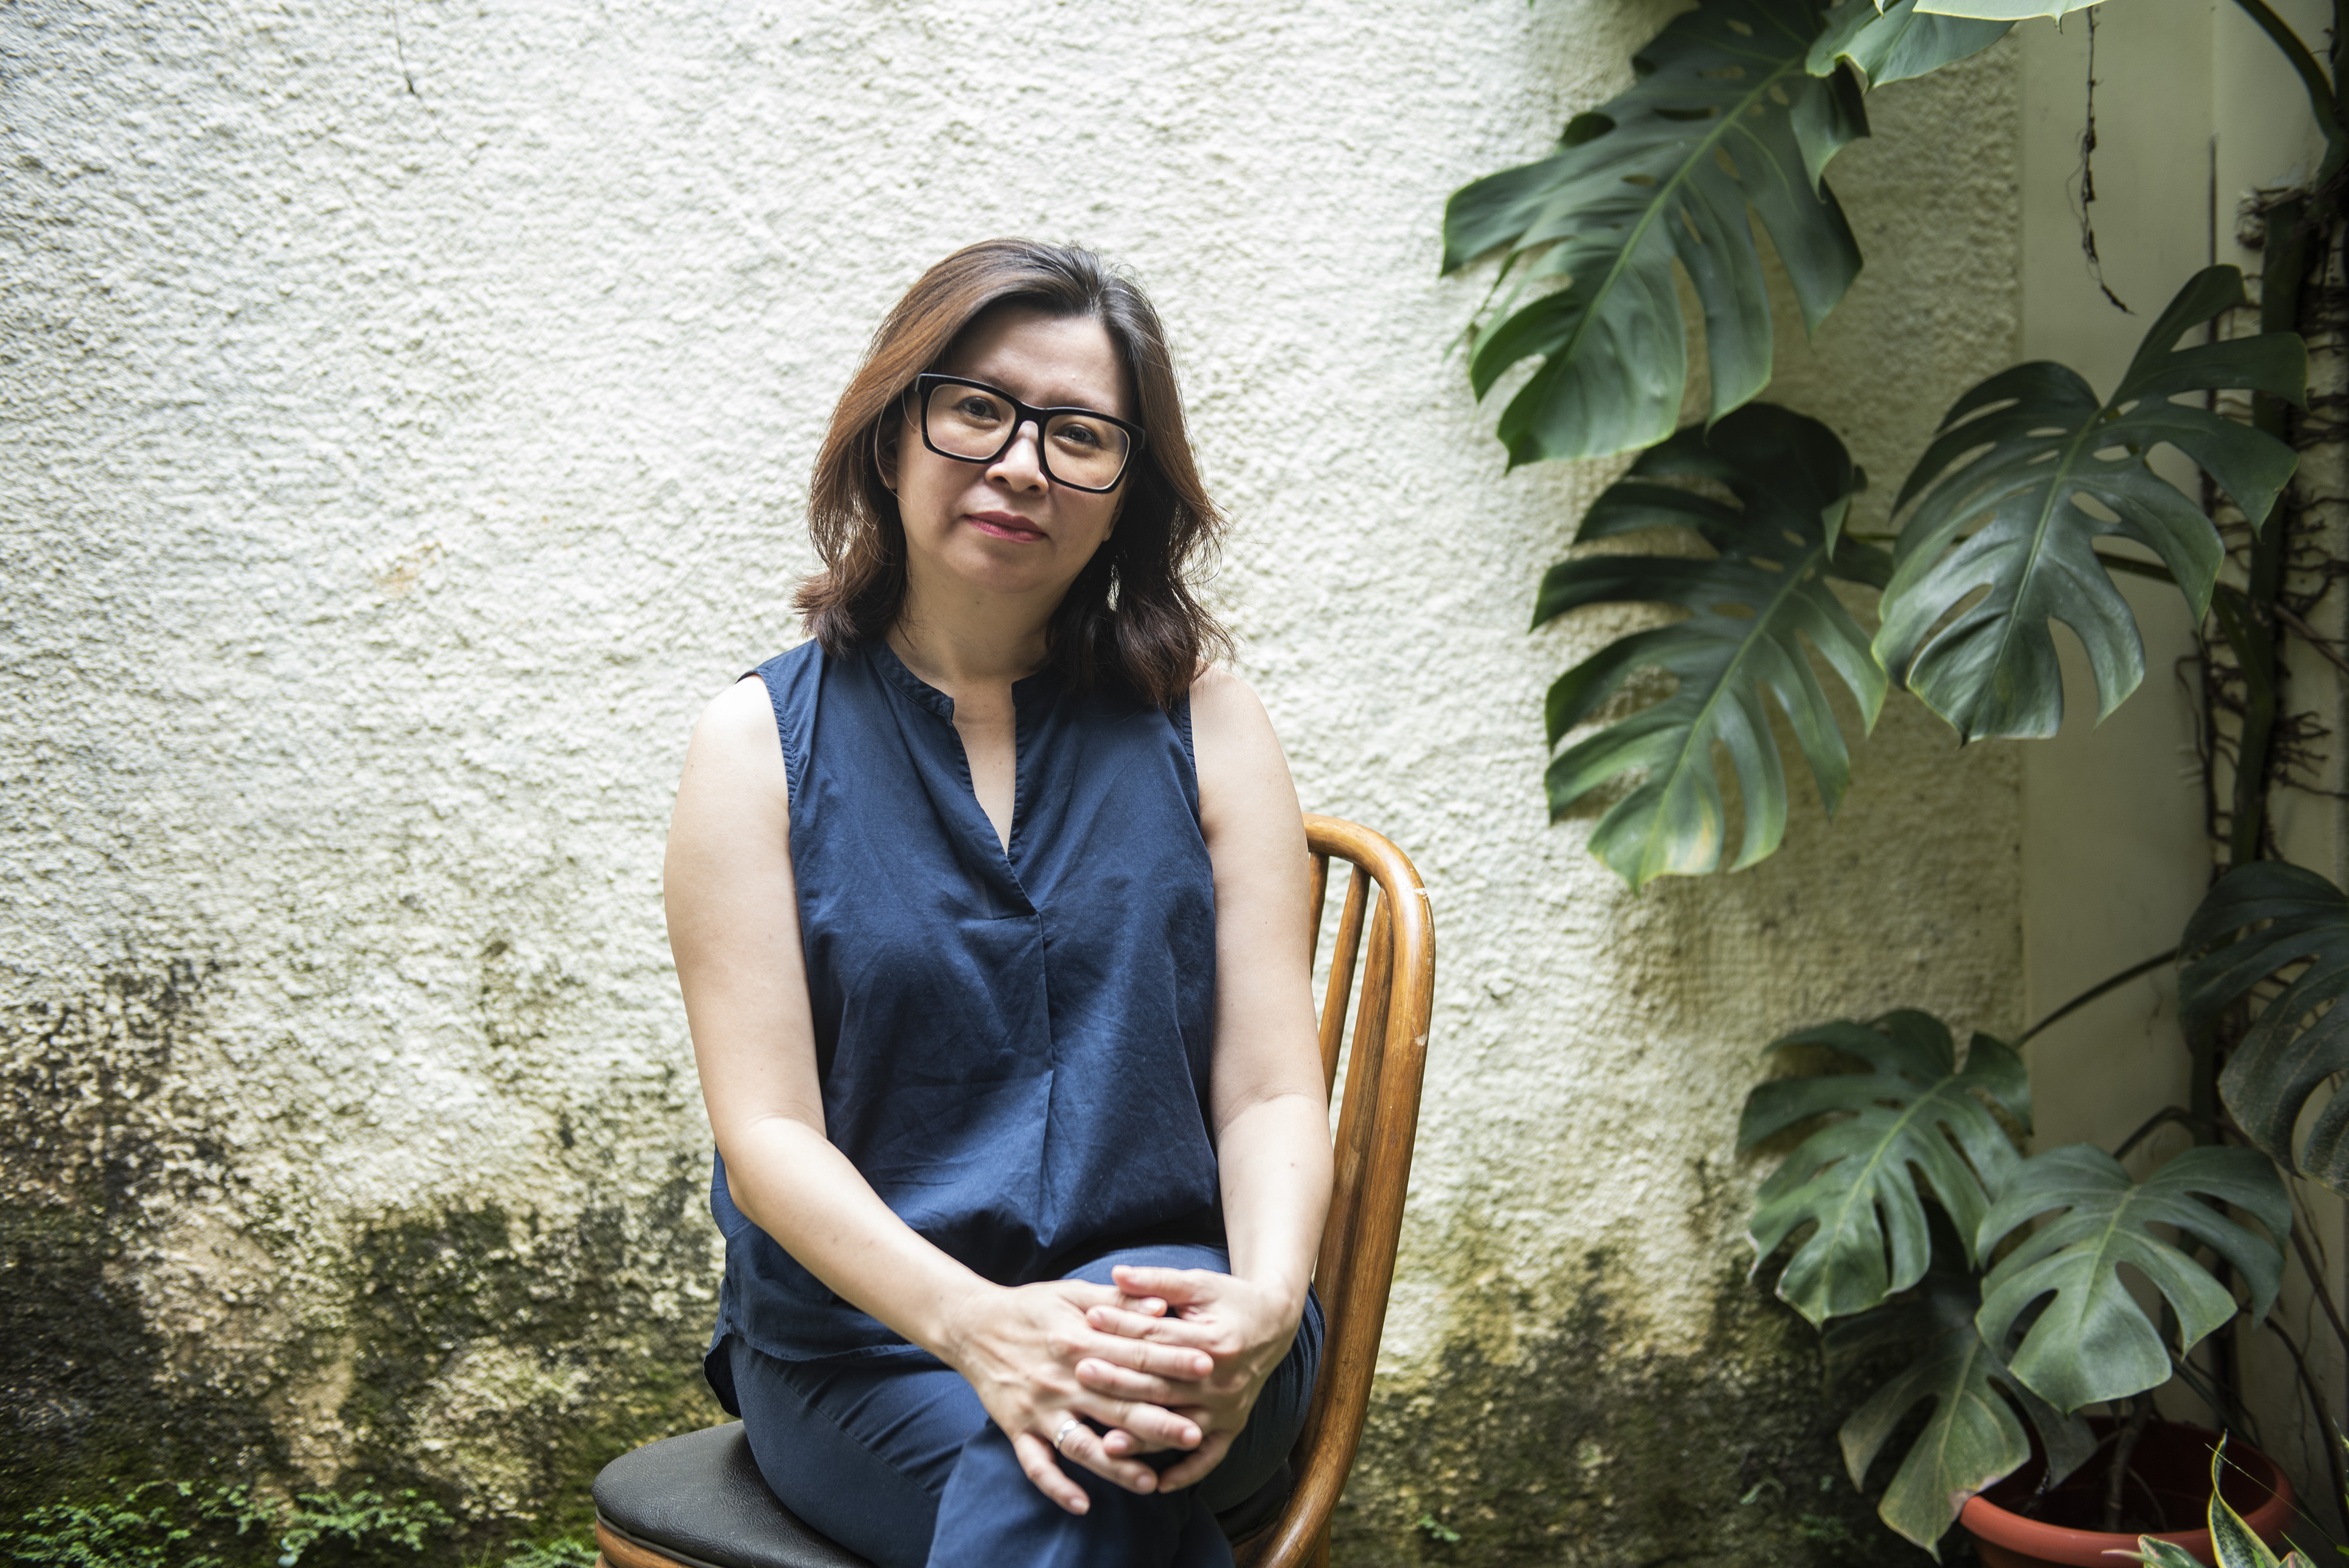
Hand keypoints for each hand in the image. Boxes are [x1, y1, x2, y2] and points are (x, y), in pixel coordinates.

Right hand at [940, 1278, 1214, 1513]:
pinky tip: (1082, 1504)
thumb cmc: (1030, 1307)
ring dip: (1116, 1466)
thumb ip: (1118, 1303)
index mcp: (1079, 1340)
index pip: (1135, 1354)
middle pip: (1117, 1405)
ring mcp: (1038, 1408)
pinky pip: (1037, 1465)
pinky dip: (1057, 1486)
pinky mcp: (1017, 1428)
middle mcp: (1061, 1378)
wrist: (971, 1324)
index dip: (1173, 1361)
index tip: (1208, 1368)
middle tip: (1196, 1434)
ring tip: (1150, 1482)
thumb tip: (1161, 1307)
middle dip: (1158, 1421)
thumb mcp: (1074, 1294)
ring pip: (1082, 1443)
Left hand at [1075, 1265, 1300, 1490]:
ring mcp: (1228, 1408)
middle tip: (1081, 1374)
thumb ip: (1158, 1281)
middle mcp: (1223, 1380)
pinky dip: (1185, 1473)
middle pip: (1162, 1384)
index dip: (1122, 1327)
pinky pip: (1209, 1457)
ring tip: (1106, 1444)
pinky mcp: (1233, 1426)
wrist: (1274, 1324)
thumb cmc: (1230, 1299)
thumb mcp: (1199, 1283)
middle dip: (1119, 1381)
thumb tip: (1117, 1273)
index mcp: (1214, 1341)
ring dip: (1143, 1438)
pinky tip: (1157, 1485)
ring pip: (1178, 1426)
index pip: (1158, 1337)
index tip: (1088, 1319)